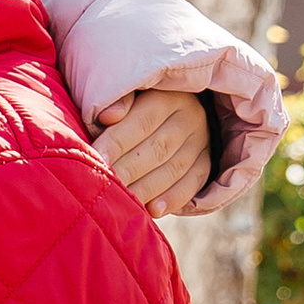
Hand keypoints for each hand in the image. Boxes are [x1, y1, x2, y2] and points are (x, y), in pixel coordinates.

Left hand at [93, 85, 209, 216]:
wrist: (170, 109)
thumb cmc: (134, 103)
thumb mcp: (128, 93)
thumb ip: (118, 100)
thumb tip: (108, 116)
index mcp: (169, 95)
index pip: (141, 122)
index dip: (117, 142)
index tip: (95, 159)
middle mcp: (191, 116)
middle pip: (157, 148)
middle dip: (128, 170)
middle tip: (104, 187)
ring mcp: (202, 140)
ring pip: (174, 169)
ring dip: (146, 189)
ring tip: (123, 202)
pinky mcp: (208, 160)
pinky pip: (193, 183)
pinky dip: (173, 198)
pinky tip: (153, 210)